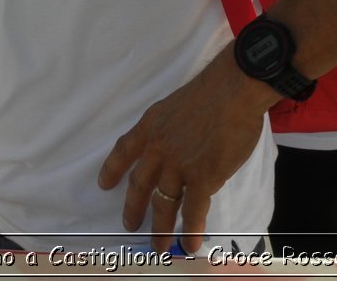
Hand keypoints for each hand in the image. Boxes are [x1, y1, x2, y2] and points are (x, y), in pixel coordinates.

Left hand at [96, 48, 275, 254]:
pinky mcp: (203, 178)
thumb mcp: (173, 106)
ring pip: (164, 204)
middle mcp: (158, 150)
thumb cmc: (210, 93)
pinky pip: (193, 211)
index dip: (112, 170)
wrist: (232, 91)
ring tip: (159, 246)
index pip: (123, 151)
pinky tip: (189, 245)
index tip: (104, 184)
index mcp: (150, 128)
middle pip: (139, 186)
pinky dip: (190, 231)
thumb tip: (175, 145)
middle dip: (133, 209)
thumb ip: (168, 128)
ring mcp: (179, 166)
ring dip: (160, 229)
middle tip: (129, 225)